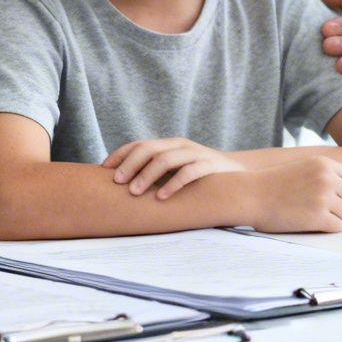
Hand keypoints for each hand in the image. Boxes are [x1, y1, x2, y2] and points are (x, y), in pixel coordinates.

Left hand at [103, 137, 247, 198]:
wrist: (237, 175)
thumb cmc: (199, 177)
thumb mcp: (176, 170)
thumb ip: (155, 173)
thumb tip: (123, 186)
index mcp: (168, 145)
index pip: (139, 144)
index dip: (120, 155)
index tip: (104, 170)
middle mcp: (180, 145)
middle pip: (149, 149)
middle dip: (130, 165)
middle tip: (117, 183)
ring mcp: (195, 153)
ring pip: (166, 158)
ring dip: (147, 175)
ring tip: (135, 192)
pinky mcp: (209, 166)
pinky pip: (189, 172)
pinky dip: (173, 184)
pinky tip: (162, 197)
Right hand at [245, 155, 341, 232]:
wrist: (251, 195)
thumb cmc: (273, 184)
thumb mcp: (303, 167)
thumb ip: (325, 173)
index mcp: (325, 164)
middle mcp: (327, 178)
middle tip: (335, 215)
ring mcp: (323, 197)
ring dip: (340, 221)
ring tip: (324, 220)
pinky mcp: (316, 217)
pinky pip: (339, 227)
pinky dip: (331, 229)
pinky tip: (317, 225)